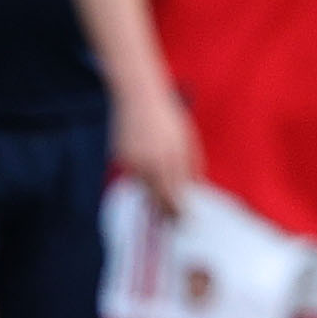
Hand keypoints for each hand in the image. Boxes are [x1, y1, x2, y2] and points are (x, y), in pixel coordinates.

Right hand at [115, 86, 199, 215]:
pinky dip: (141, 173)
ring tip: (159, 173)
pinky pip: (134, 175)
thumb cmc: (168, 117)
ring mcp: (135, 161)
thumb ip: (192, 165)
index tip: (184, 220)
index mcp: (173, 156)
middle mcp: (153, 162)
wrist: (138, 96)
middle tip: (173, 221)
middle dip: (165, 211)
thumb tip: (195, 188)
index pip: (176, 193)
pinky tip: (144, 155)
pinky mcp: (121, 158)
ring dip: (152, 189)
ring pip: (145, 187)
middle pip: (158, 197)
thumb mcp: (187, 139)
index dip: (179, 210)